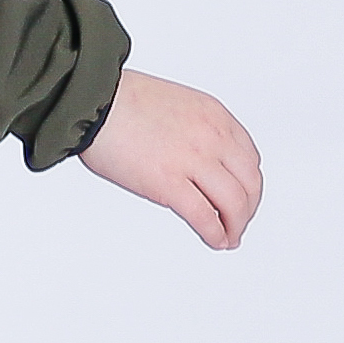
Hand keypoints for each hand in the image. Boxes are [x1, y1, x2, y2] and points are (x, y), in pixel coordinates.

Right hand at [80, 69, 261, 248]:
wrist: (93, 100)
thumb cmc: (120, 101)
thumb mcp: (176, 104)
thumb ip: (195, 129)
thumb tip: (195, 159)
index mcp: (214, 115)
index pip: (249, 158)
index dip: (249, 184)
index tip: (243, 197)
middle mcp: (211, 137)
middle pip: (250, 183)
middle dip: (247, 209)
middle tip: (238, 223)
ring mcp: (192, 160)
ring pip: (234, 203)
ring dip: (236, 226)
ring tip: (228, 238)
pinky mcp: (169, 184)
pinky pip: (205, 217)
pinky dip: (216, 235)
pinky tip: (215, 241)